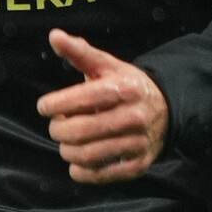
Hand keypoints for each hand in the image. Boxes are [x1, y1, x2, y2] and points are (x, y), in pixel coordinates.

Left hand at [35, 28, 168, 183]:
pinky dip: (81, 171)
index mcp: (123, 88)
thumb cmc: (126, 85)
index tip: (44, 106)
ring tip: (66, 142)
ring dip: (67, 151)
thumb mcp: (106, 65)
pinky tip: (77, 162)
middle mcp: (132, 116)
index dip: (55, 104)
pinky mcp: (138, 164)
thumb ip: (79, 51)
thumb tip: (54, 35)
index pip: (82, 98)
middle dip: (58, 130)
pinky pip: (100, 175)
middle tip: (56, 125)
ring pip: (87, 155)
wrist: (167, 109)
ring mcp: (137, 142)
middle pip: (80, 131)